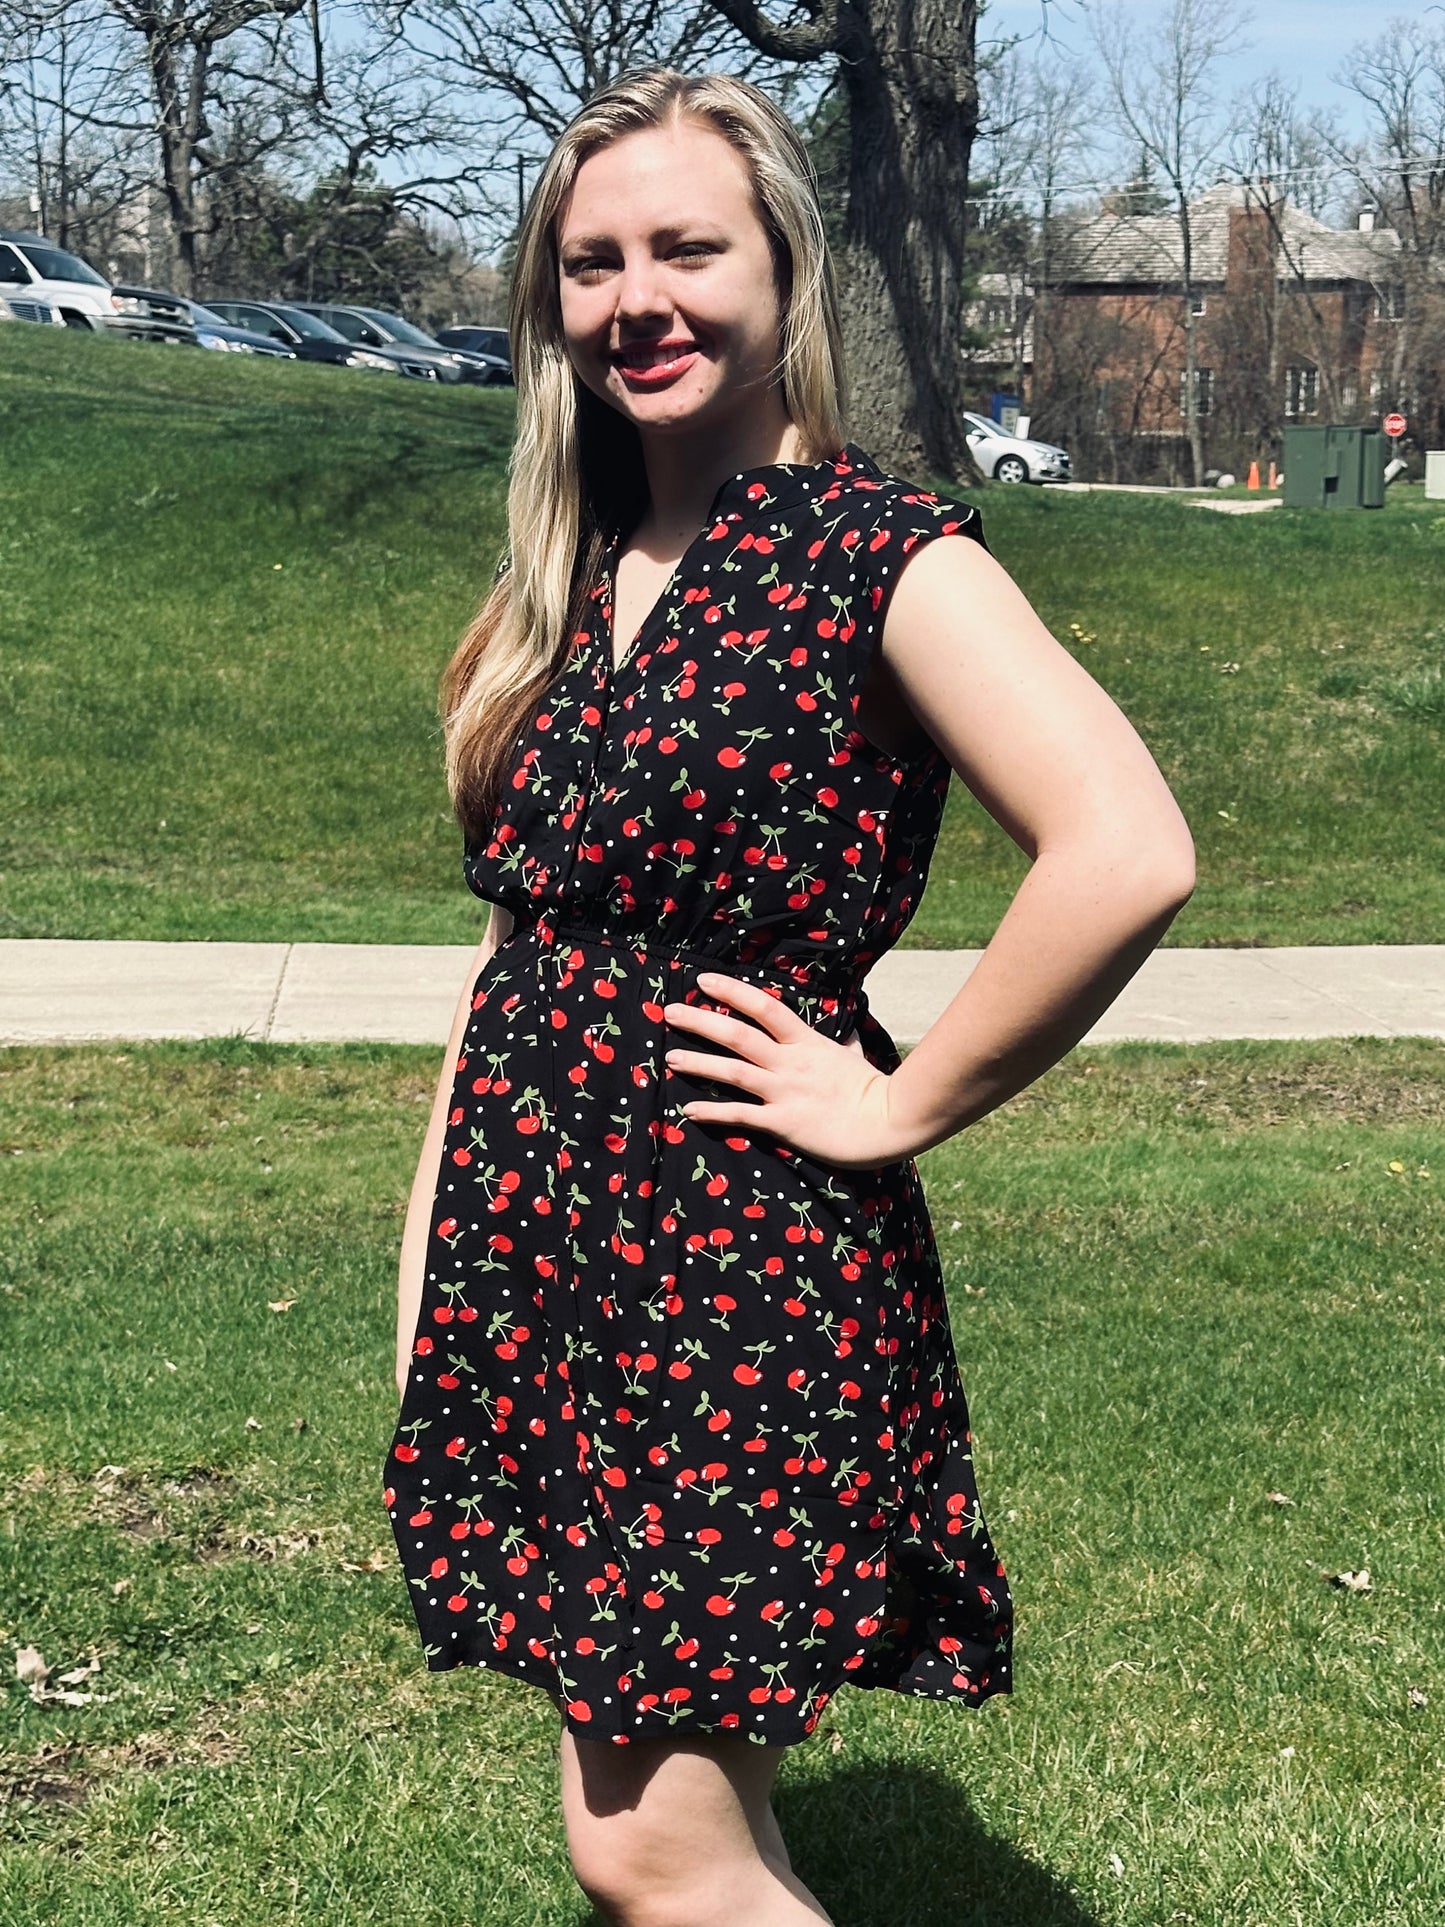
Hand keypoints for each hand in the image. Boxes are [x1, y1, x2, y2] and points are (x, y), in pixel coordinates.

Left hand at [662, 971, 912, 1170]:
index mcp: (807, 1042)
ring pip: (733, 1072)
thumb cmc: (874, 1090)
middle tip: (669, 1011)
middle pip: (738, 1035)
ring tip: (669, 1058)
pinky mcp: (784, 1122)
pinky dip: (713, 1111)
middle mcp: (791, 1063)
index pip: (764, 1008)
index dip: (732, 992)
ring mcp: (786, 1091)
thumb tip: (849, 1035)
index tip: (704, 981)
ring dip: (698, 1063)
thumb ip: (846, 1045)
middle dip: (701, 1022)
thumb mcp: (857, 1058)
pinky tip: (689, 1110)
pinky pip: (741, 1115)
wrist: (890, 1123)